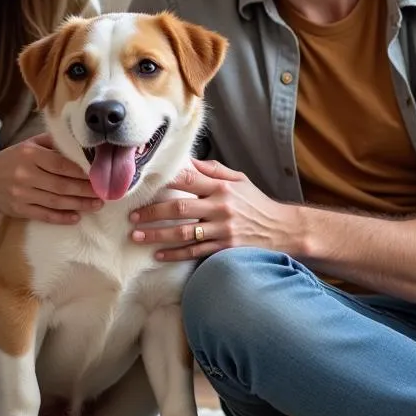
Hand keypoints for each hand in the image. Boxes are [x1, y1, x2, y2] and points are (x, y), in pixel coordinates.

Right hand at [0, 133, 101, 224]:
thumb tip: (78, 142)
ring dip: (79, 204)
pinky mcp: (19, 210)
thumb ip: (51, 142)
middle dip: (86, 190)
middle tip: (104, 192)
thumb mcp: (26, 145)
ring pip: (56, 201)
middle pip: (62, 184)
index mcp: (29, 155)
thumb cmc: (9, 160)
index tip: (98, 174)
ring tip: (97, 204)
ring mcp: (22, 194)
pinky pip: (44, 215)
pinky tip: (77, 217)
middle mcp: (25, 174)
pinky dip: (61, 217)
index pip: (61, 164)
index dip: (81, 171)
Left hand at [129, 158, 298, 260]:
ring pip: (184, 232)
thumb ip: (213, 170)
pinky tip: (158, 255)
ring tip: (137, 236)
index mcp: (221, 187)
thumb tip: (189, 161)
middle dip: (152, 212)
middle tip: (132, 215)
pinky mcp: (225, 248)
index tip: (144, 183)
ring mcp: (222, 229)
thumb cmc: (257, 203)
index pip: (188, 179)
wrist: (283, 229)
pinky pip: (195, 252)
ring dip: (157, 235)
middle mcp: (220, 207)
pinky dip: (175, 254)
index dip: (165, 180)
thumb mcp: (239, 180)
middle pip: (179, 208)